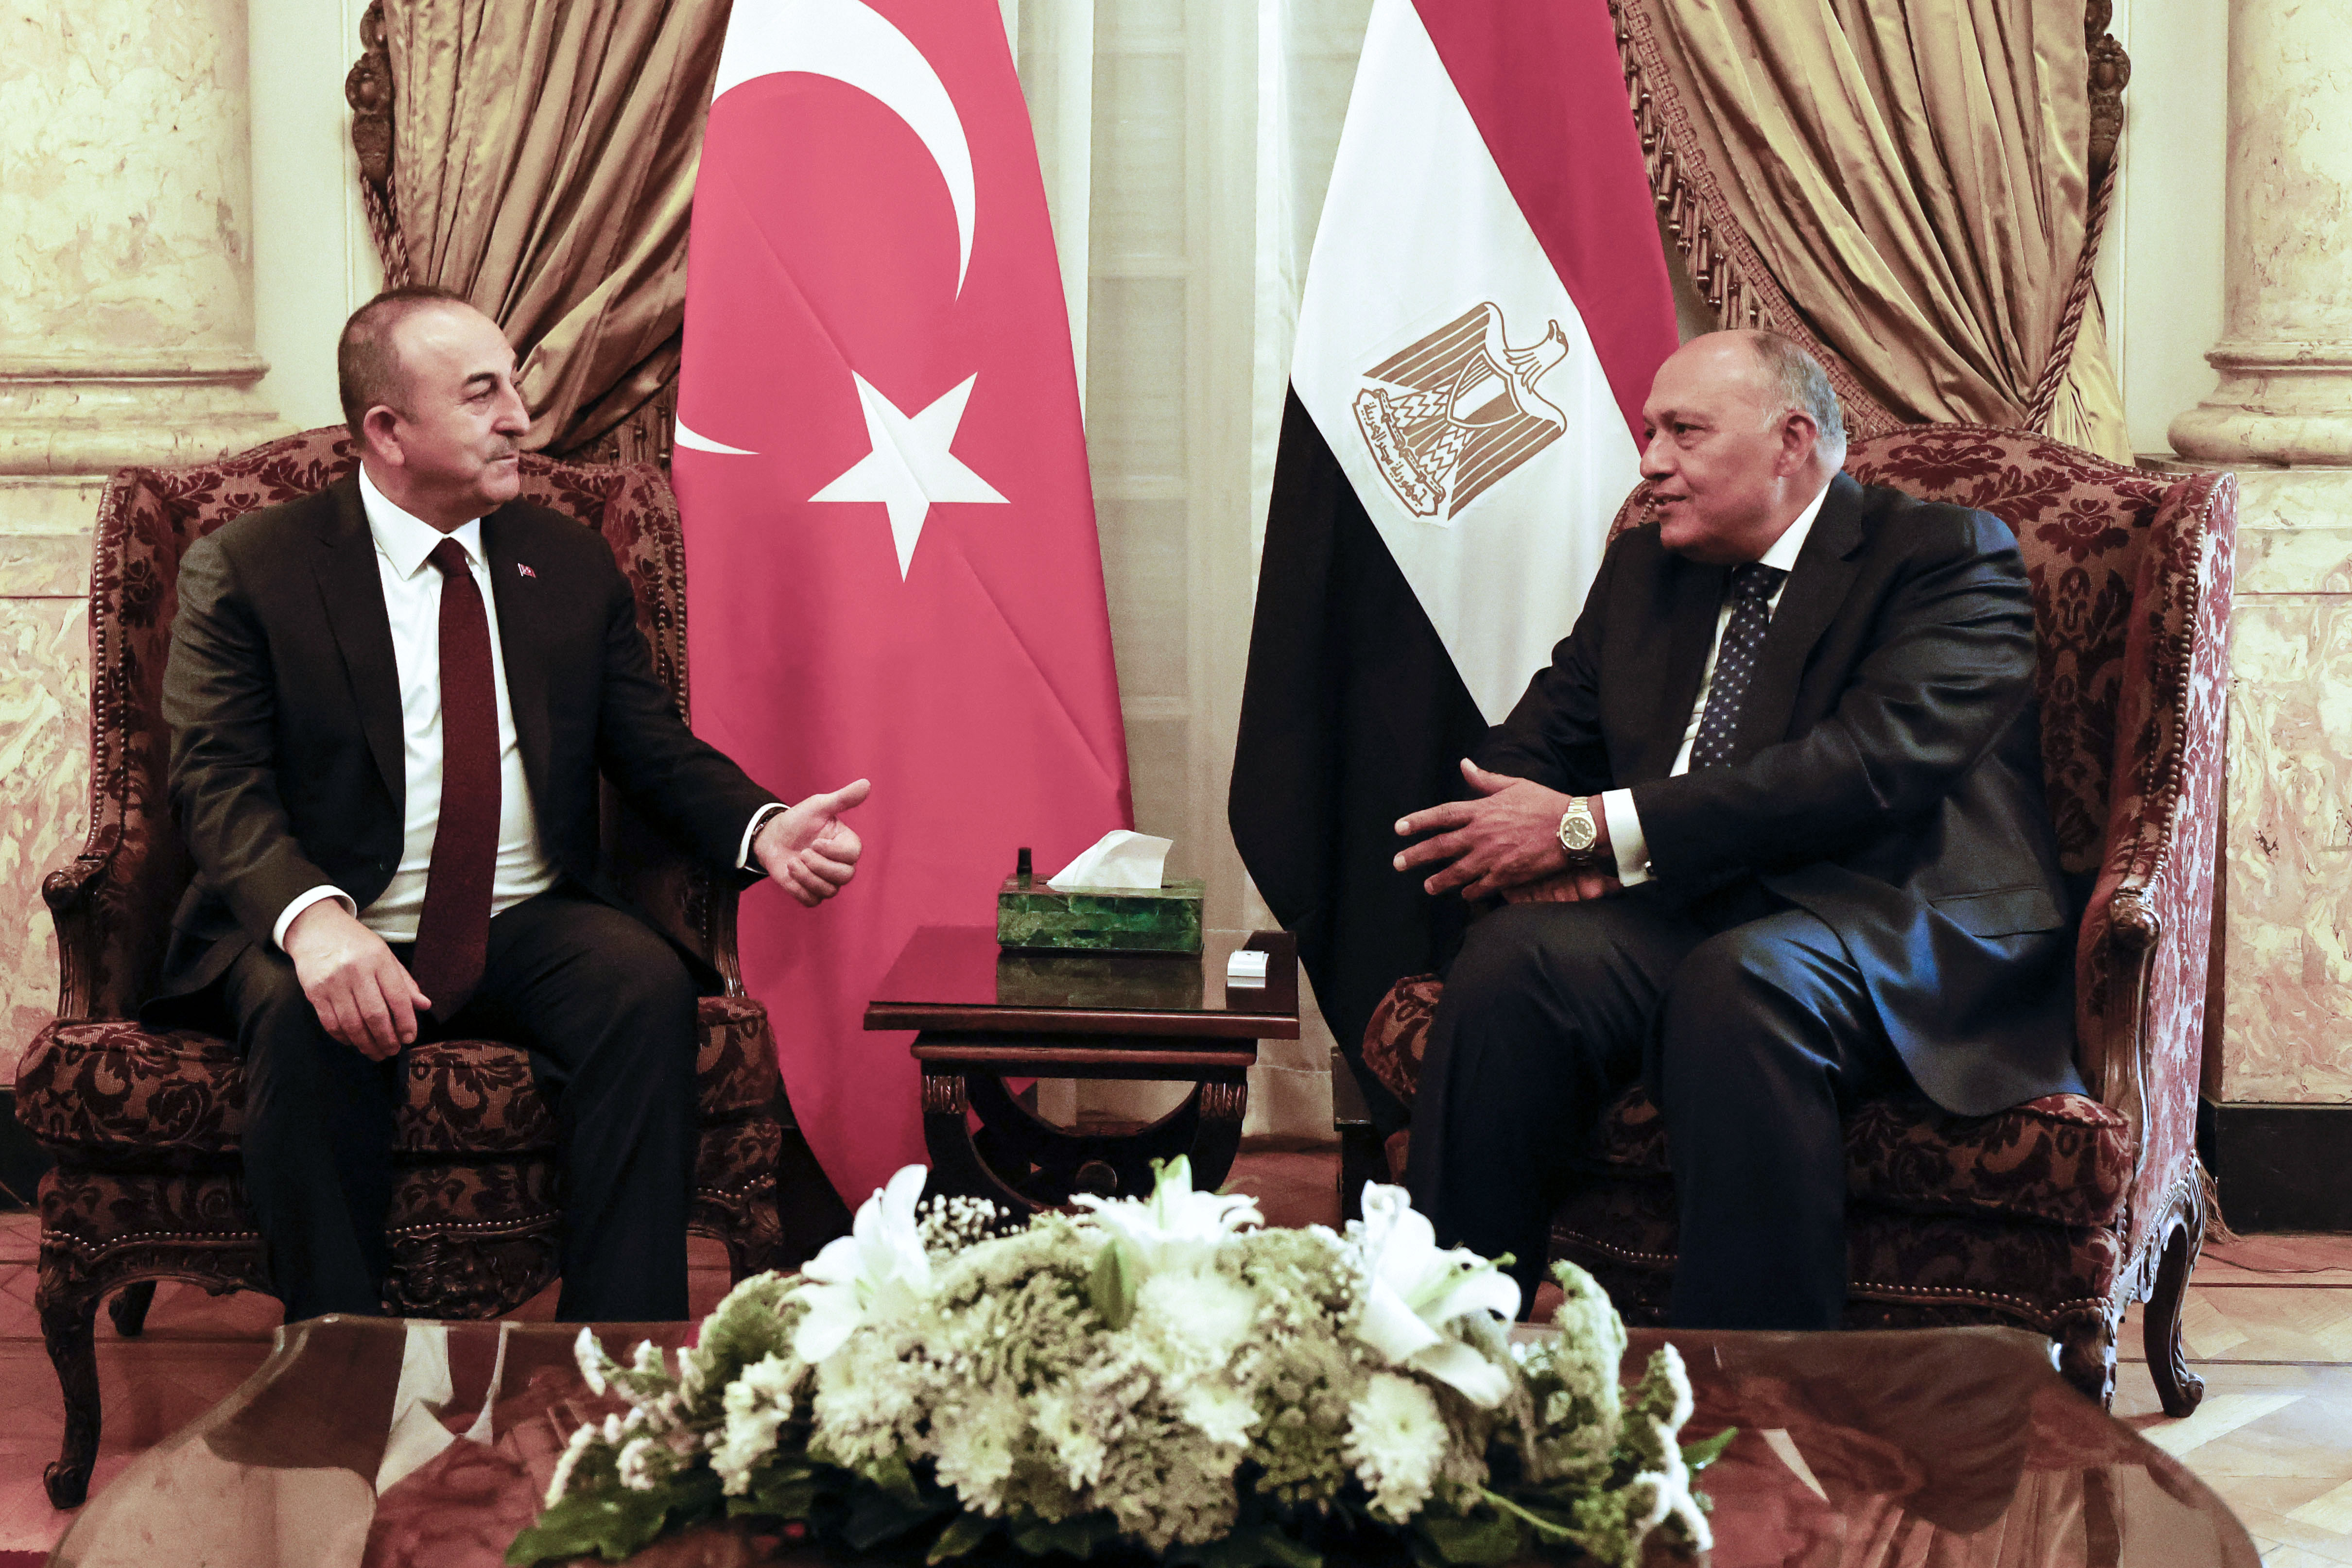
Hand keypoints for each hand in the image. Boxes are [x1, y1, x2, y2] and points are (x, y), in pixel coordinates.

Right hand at [283, 900, 429, 1059]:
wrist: (316, 929)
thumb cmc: (355, 943)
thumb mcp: (385, 954)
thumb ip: (404, 981)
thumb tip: (424, 1005)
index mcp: (378, 959)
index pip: (397, 997)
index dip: (406, 1022)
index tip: (409, 1038)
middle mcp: (355, 971)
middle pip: (374, 1015)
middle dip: (386, 1039)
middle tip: (393, 1050)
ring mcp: (332, 983)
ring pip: (352, 1024)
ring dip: (366, 1044)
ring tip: (376, 1052)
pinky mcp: (314, 992)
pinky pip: (331, 1023)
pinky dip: (345, 1037)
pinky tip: (354, 1042)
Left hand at [755, 778, 869, 906]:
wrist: (772, 837)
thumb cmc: (798, 820)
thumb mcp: (819, 806)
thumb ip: (844, 798)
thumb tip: (867, 783)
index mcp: (847, 844)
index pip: (852, 856)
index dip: (833, 852)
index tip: (815, 841)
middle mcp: (841, 865)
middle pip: (844, 877)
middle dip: (819, 866)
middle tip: (802, 852)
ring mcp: (827, 881)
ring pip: (829, 891)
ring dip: (806, 877)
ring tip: (792, 862)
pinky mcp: (811, 893)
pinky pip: (812, 901)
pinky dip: (798, 889)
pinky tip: (790, 873)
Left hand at [1394, 759, 1616, 901]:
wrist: (1574, 828)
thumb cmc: (1546, 804)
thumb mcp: (1514, 785)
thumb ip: (1485, 780)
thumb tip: (1464, 765)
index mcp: (1482, 810)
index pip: (1442, 815)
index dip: (1418, 821)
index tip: (1399, 828)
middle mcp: (1482, 834)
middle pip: (1440, 846)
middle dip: (1416, 855)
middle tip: (1398, 863)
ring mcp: (1492, 857)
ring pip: (1457, 871)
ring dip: (1439, 880)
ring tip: (1427, 886)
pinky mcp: (1506, 875)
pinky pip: (1480, 887)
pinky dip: (1469, 892)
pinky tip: (1463, 895)